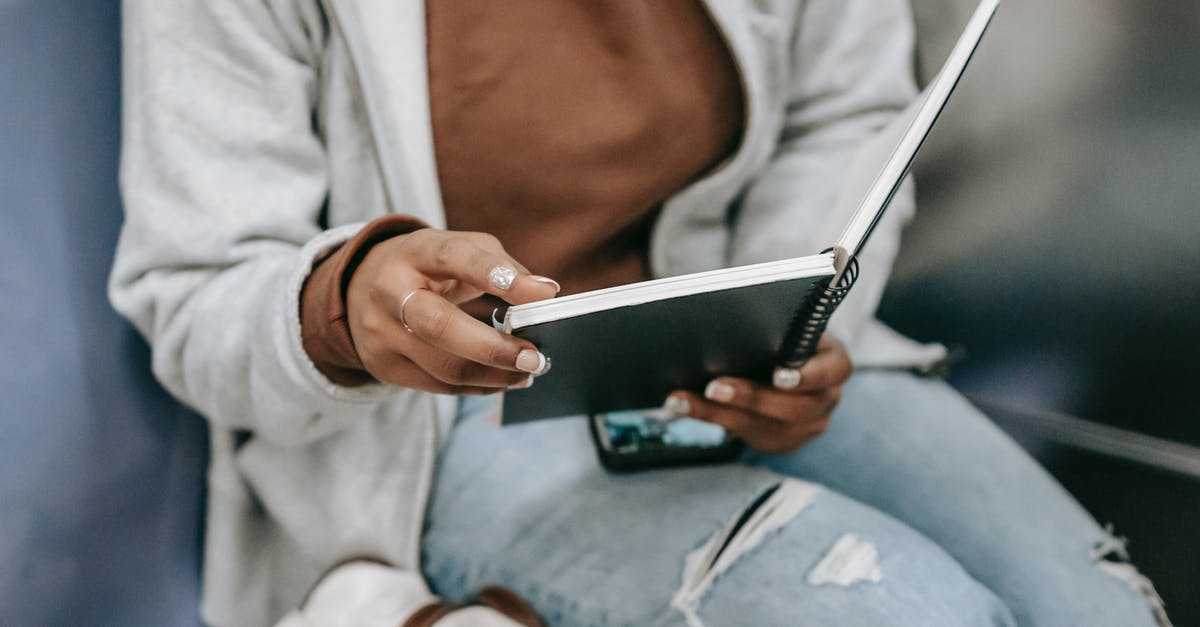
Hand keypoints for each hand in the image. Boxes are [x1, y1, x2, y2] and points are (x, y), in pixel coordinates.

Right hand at [346, 229, 559, 394]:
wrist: (362, 287)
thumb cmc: (429, 265)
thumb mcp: (458, 247)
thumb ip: (501, 264)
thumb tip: (545, 293)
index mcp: (414, 252)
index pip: (453, 257)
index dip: (495, 274)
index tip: (543, 295)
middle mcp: (390, 291)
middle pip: (440, 326)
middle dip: (495, 348)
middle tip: (536, 357)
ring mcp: (381, 333)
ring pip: (444, 366)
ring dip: (495, 375)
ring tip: (530, 371)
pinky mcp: (383, 365)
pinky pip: (439, 386)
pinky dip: (479, 387)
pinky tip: (504, 380)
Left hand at [666, 335, 851, 453]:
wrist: (781, 360)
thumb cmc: (782, 334)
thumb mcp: (787, 324)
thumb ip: (772, 321)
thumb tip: (727, 308)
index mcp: (834, 364)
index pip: (834, 371)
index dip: (809, 376)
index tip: (778, 376)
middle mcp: (825, 399)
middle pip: (794, 408)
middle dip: (750, 398)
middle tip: (713, 387)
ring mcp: (805, 426)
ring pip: (762, 427)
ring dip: (718, 413)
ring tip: (681, 400)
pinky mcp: (779, 441)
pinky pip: (744, 435)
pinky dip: (710, 418)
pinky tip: (682, 405)